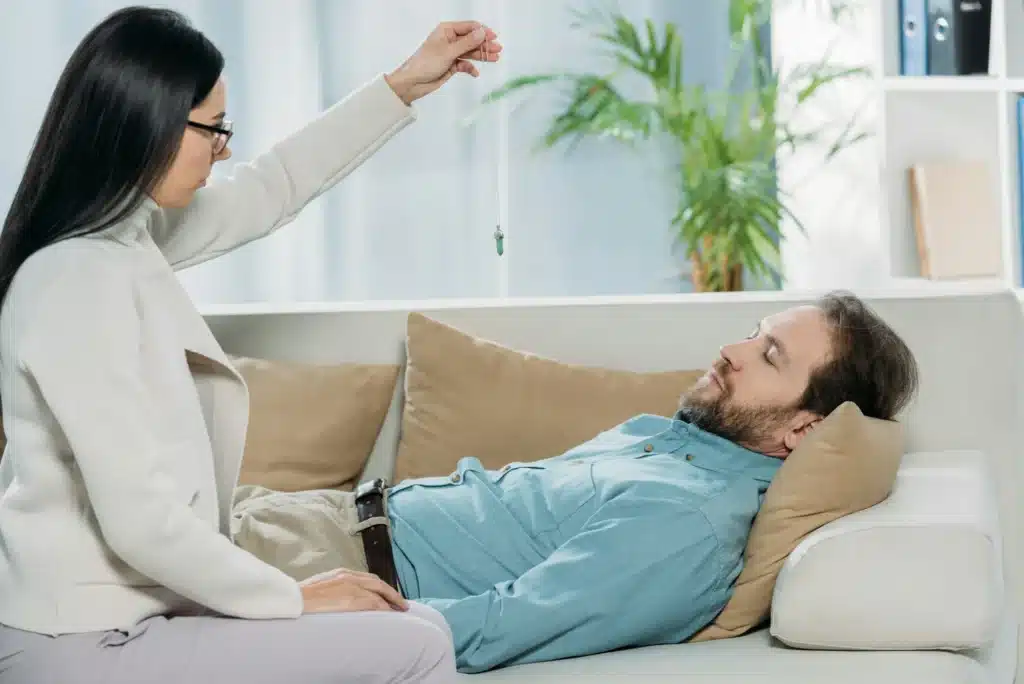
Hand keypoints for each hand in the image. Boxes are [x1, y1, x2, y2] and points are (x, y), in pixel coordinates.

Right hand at [299, 568, 408, 613]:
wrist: (295, 598)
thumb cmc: (301, 597)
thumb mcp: (320, 587)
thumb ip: (333, 588)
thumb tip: (338, 597)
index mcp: (341, 573)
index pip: (367, 578)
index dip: (380, 587)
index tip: (387, 594)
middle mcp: (349, 576)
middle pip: (378, 583)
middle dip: (391, 593)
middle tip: (402, 603)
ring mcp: (352, 586)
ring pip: (380, 592)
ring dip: (392, 601)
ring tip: (400, 610)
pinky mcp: (353, 598)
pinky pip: (375, 603)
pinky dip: (384, 608)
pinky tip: (390, 614)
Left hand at [385, 20, 502, 104]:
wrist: (413, 82)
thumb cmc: (426, 63)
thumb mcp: (449, 51)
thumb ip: (467, 42)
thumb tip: (482, 32)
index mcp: (447, 30)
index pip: (469, 27)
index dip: (482, 31)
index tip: (494, 37)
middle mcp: (450, 40)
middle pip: (472, 40)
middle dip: (484, 44)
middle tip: (498, 49)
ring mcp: (451, 52)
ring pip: (470, 52)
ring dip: (481, 55)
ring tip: (495, 59)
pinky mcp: (451, 65)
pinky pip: (465, 64)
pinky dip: (471, 68)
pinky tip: (476, 73)